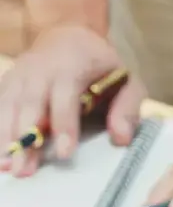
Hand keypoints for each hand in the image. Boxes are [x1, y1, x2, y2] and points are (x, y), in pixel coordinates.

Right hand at [0, 25, 144, 175]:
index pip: (65, 100)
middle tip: (25, 171)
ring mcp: (19, 77)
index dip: (64, 126)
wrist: (69, 35)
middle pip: (30, 107)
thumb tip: (121, 138)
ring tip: (6, 168)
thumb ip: (127, 109)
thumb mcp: (126, 80)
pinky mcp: (7, 83)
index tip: (65, 153)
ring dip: (5, 138)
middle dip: (27, 140)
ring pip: (8, 108)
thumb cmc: (101, 65)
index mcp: (71, 68)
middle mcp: (39, 71)